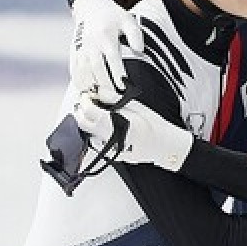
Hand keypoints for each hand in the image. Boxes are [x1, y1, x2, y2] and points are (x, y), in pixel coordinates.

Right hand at [69, 0, 142, 104]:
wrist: (90, 7)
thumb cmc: (113, 16)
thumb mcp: (128, 20)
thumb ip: (135, 35)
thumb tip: (140, 50)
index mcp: (106, 36)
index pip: (112, 59)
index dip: (118, 75)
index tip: (124, 88)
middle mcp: (91, 43)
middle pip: (97, 69)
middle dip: (105, 85)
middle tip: (115, 98)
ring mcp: (80, 49)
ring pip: (83, 72)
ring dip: (91, 87)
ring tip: (102, 99)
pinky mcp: (73, 52)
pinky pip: (74, 71)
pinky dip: (80, 83)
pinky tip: (88, 92)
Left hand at [72, 92, 194, 171]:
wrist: (165, 144)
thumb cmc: (155, 125)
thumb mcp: (136, 106)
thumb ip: (114, 98)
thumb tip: (99, 91)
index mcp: (117, 123)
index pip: (90, 111)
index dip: (85, 101)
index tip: (86, 95)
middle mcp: (111, 137)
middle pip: (84, 124)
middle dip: (81, 112)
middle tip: (87, 103)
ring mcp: (110, 148)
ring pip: (90, 133)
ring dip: (89, 122)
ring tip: (98, 113)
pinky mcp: (112, 154)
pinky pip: (98, 142)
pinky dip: (98, 133)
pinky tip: (108, 127)